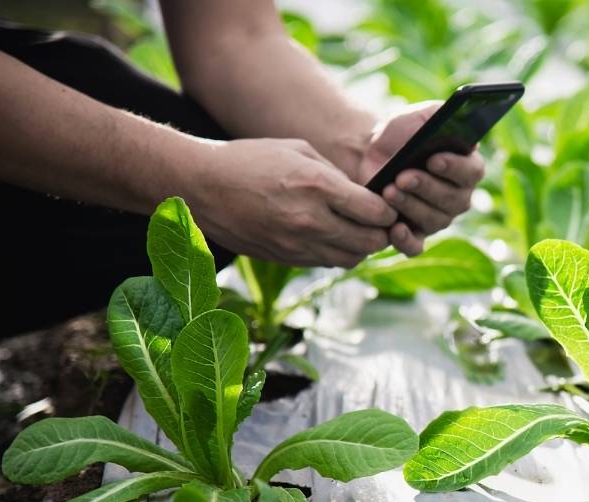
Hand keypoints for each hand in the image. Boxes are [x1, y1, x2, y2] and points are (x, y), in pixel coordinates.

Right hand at [189, 138, 396, 267]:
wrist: (200, 186)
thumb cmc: (250, 160)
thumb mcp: (299, 151)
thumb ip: (336, 175)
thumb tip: (364, 195)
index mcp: (317, 187)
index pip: (375, 212)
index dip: (388, 211)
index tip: (387, 205)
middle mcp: (310, 221)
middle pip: (369, 242)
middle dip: (381, 233)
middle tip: (379, 222)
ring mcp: (296, 244)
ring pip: (350, 259)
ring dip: (360, 247)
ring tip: (355, 230)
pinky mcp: (285, 259)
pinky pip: (325, 262)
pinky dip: (336, 252)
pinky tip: (330, 236)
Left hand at [356, 102, 485, 254]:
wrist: (368, 155)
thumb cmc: (399, 135)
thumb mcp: (419, 117)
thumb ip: (439, 113)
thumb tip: (456, 119)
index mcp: (466, 168)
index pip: (471, 172)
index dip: (454, 168)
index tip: (433, 159)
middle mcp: (458, 197)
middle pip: (453, 200)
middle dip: (426, 188)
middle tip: (403, 176)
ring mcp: (438, 218)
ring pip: (433, 220)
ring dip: (411, 206)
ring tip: (389, 190)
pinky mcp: (414, 235)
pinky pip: (416, 247)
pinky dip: (406, 241)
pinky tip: (394, 228)